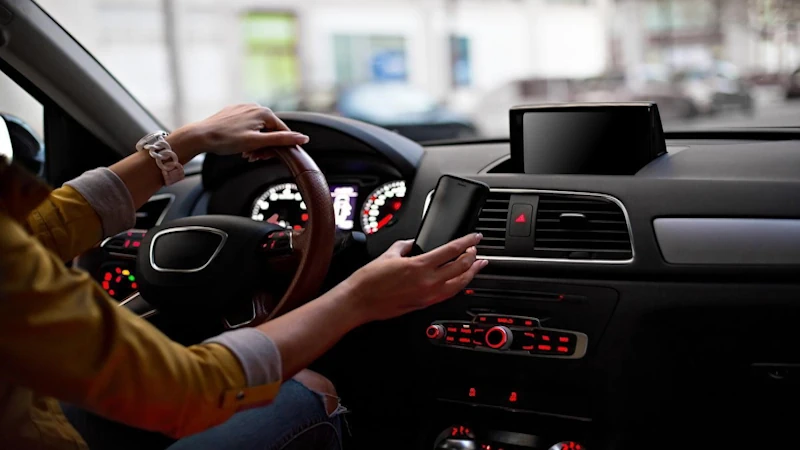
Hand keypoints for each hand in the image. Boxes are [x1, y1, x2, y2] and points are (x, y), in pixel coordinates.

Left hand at [166, 104, 309, 159]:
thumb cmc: (226, 139)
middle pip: (270, 131)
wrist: (200, 136)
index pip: (283, 132)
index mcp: (264, 112)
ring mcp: (244, 109)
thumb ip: (281, 140)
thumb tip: (302, 138)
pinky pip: (248, 126)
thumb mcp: (257, 142)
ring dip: (256, 144)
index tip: (268, 157)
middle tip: (254, 157)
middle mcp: (255, 107)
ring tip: (246, 154)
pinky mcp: (234, 113)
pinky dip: (247, 138)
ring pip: (259, 130)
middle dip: (265, 146)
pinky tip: (240, 146)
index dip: (279, 147)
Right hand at [340, 233, 487, 322]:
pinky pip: (448, 295)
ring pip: (459, 285)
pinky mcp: (424, 305)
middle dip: (472, 257)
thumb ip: (406, 246)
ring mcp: (428, 296)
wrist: (359, 300)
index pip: (452, 250)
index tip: (475, 237)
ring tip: (477, 267)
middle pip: (461, 268)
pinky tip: (459, 282)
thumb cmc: (369, 280)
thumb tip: (414, 244)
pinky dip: (458, 286)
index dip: (468, 242)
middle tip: (475, 250)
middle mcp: (428, 282)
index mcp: (420, 266)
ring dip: (470, 274)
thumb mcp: (389, 253)